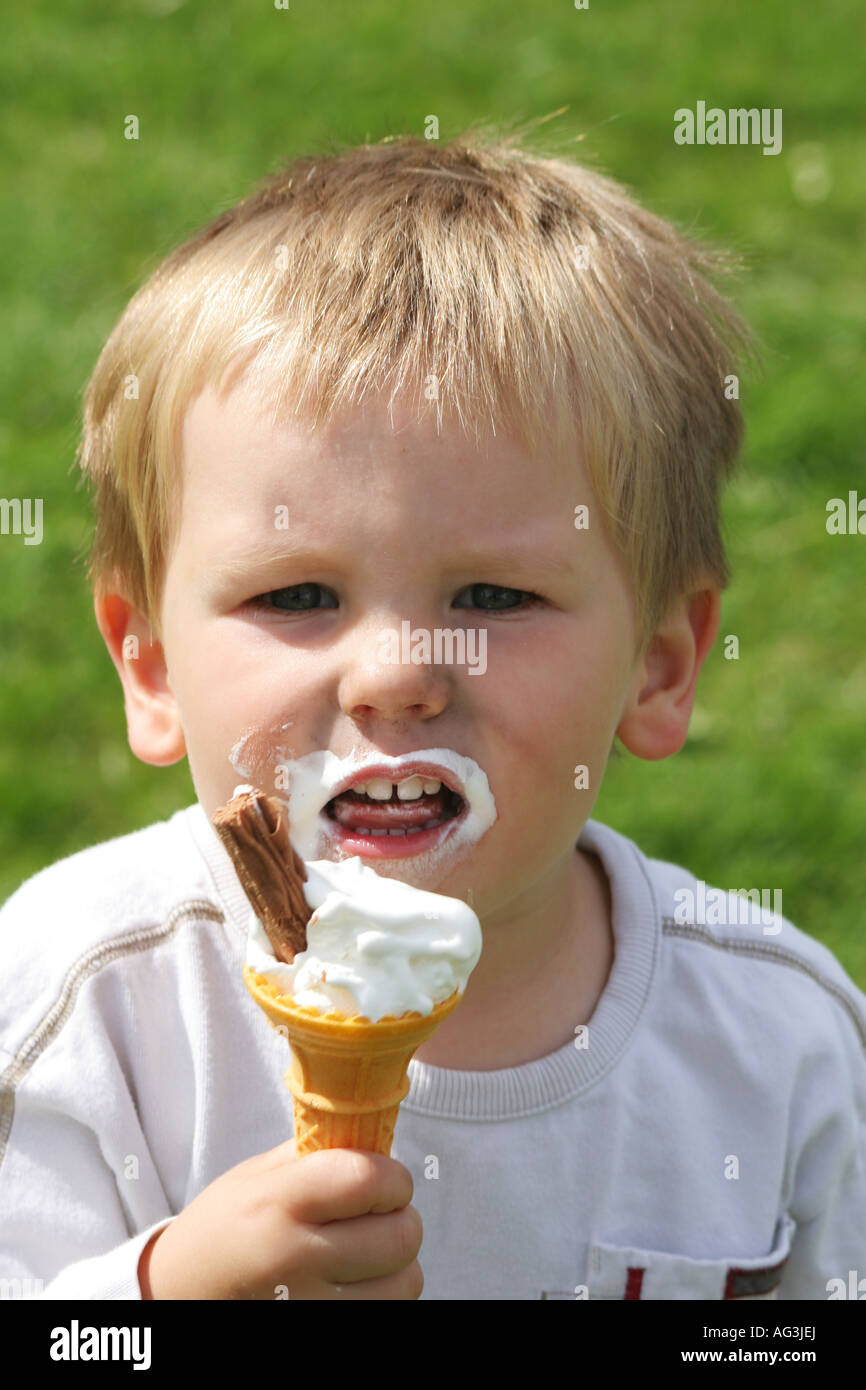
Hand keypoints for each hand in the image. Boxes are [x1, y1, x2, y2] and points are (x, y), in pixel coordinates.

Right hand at [138, 1140, 422, 1299]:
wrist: (176, 1296)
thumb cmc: (224, 1227)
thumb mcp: (257, 1176)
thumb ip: (317, 1154)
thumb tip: (377, 1136)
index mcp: (279, 1202)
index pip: (369, 1180)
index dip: (393, 1177)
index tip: (386, 1179)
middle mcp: (295, 1258)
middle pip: (400, 1236)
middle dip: (400, 1218)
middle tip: (379, 1215)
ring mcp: (309, 1308)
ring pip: (407, 1283)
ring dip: (397, 1264)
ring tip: (366, 1254)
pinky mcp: (320, 1333)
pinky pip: (389, 1313)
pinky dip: (382, 1295)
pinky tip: (355, 1284)